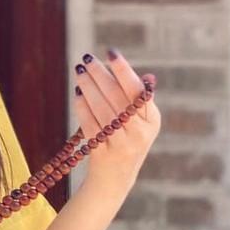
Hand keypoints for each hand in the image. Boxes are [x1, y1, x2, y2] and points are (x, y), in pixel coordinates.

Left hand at [72, 48, 160, 191]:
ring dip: (88, 87)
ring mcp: (121, 144)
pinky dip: (82, 107)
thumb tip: (146, 76)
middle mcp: (139, 132)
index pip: (137, 90)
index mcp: (151, 120)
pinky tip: (77, 94)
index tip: (111, 52)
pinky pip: (90, 124)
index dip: (123, 70)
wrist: (116, 177)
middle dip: (100, 74)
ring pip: (101, 109)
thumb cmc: (128, 139)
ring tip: (79, 72)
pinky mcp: (103, 152)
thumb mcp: (142, 122)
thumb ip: (140, 100)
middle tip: (86, 59)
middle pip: (116, 97)